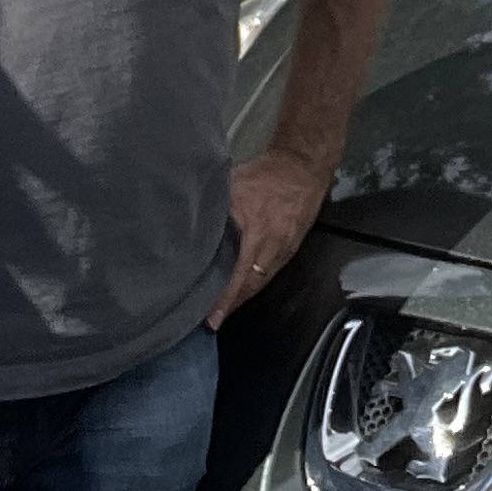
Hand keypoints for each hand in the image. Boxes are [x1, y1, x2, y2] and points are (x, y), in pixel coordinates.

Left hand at [209, 152, 330, 327]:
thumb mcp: (233, 185)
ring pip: (259, 282)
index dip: (223, 295)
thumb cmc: (266, 174)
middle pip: (247, 283)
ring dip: (240, 300)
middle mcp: (269, 242)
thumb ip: (214, 209)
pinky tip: (243, 294)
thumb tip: (188, 226)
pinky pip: (270, 274)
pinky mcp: (289, 249)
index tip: (209, 316)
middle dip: (229, 305)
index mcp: (253, 226)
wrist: (303, 167)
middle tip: (211, 323)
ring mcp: (281, 249)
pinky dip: (254, 287)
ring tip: (222, 315)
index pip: (236, 269)